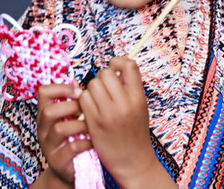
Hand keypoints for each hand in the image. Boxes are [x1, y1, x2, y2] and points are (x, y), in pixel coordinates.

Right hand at [35, 83, 91, 186]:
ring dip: (80, 124)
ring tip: (92, 126)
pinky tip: (93, 140)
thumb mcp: (68, 118)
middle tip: (86, 110)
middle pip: (48, 111)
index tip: (79, 92)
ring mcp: (48, 146)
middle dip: (71, 107)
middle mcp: (42, 129)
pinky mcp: (57, 161)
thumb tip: (74, 79)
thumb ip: (70, 100)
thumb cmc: (72, 138)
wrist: (68, 170)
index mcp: (44, 114)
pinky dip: (85, 142)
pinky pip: (71, 148)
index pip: (43, 92)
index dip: (61, 88)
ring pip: (59, 129)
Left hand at [79, 57, 172, 186]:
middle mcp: (125, 104)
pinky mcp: (95, 123)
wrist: (133, 161)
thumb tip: (115, 66)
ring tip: (97, 100)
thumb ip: (130, 88)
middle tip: (104, 89)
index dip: (118, 62)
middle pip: (105, 73)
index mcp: (139, 97)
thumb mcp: (140, 107)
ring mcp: (109, 113)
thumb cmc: (135, 132)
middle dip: (102, 78)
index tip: (115, 69)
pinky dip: (84, 101)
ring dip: (91, 89)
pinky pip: (83, 99)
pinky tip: (90, 109)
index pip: (129, 65)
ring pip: (92, 85)